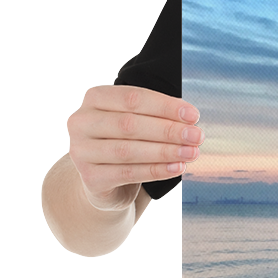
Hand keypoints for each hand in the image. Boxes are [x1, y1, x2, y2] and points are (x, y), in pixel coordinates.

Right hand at [67, 85, 202, 210]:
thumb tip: (190, 119)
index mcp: (95, 98)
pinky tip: (177, 168)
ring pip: (128, 150)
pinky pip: (128, 173)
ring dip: (165, 151)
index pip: (132, 98)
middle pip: (130, 124)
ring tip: (191, 153)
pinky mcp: (90, 177)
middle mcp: (82, 122)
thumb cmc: (127, 140)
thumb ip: (158, 115)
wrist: (105, 180)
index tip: (193, 115)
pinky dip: (156, 170)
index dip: (165, 106)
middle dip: (168, 130)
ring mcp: (81, 151)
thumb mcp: (138, 121)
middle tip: (197, 136)